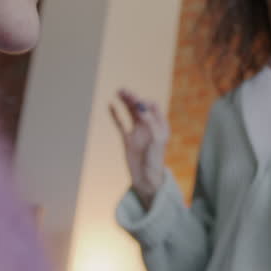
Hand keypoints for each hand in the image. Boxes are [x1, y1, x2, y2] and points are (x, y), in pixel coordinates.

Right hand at [109, 89, 169, 207]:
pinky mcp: (127, 140)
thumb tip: (140, 106)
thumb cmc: (156, 160)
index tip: (138, 105)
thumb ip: (149, 122)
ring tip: (118, 92)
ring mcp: (137, 133)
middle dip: (133, 98)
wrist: (146, 179)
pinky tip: (111, 105)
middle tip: (123, 90)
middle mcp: (148, 127)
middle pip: (140, 107)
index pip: (153, 107)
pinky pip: (120, 124)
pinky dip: (116, 115)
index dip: (145, 103)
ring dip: (125, 102)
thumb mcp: (156, 139)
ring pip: (130, 113)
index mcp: (159, 125)